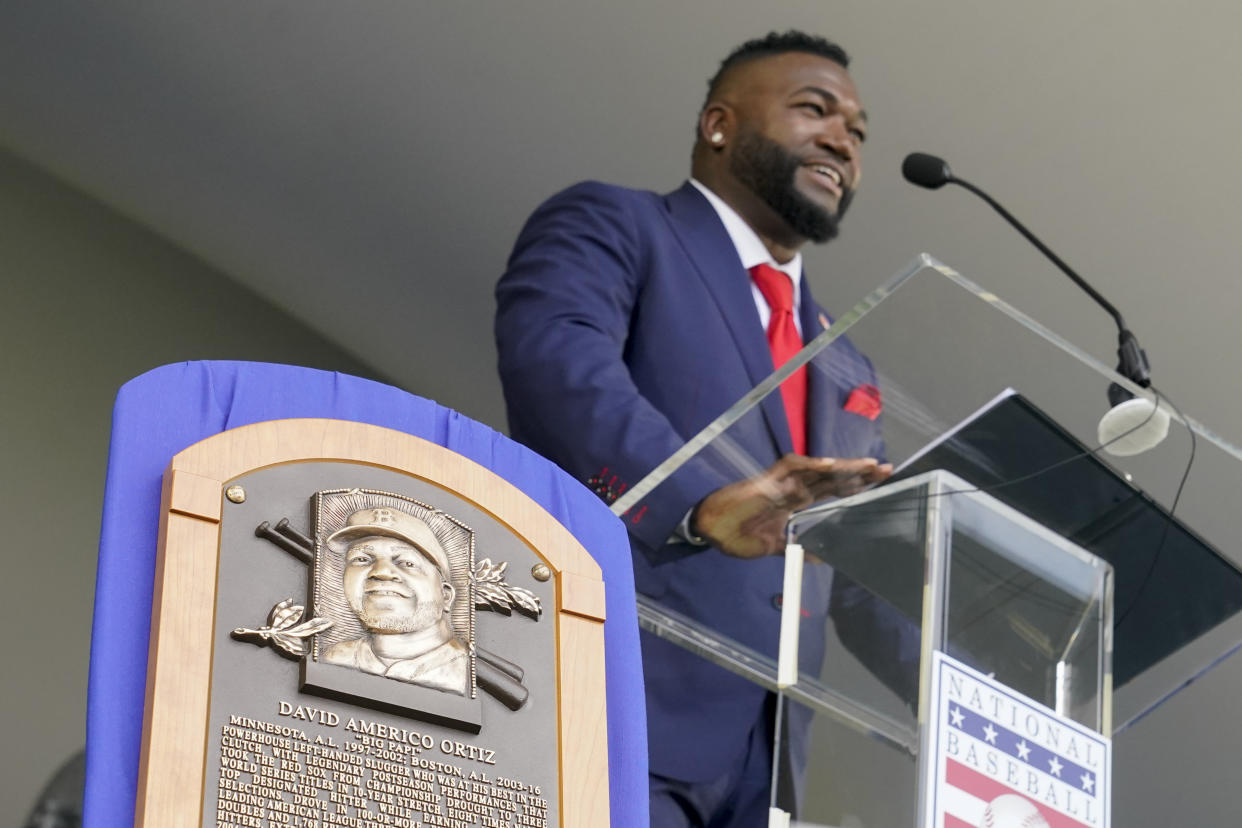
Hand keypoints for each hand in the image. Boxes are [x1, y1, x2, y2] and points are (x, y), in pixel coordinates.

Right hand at [689, 454, 891, 558]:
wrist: (710, 530)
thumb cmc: (737, 536)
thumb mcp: (774, 547)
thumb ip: (796, 547)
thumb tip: (820, 556)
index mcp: (796, 503)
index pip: (832, 491)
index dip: (855, 487)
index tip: (880, 485)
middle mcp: (793, 489)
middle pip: (832, 477)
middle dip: (859, 474)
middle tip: (887, 470)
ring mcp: (781, 483)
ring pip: (818, 468)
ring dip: (843, 466)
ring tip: (869, 465)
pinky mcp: (766, 480)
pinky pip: (790, 466)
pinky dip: (809, 464)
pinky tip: (828, 464)